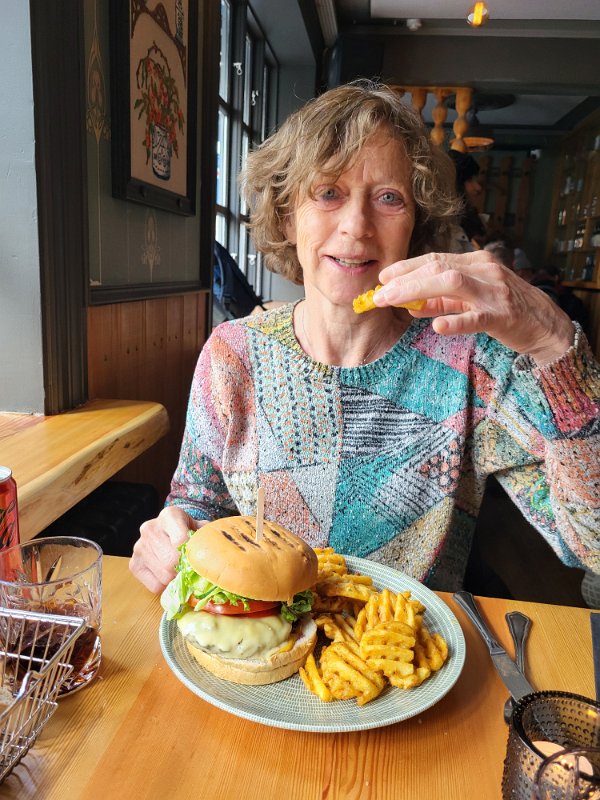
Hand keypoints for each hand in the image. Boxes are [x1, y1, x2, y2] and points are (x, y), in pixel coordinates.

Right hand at [129, 506, 206, 592]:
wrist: (173, 530)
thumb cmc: (191, 531)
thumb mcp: (203, 529)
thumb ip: (209, 540)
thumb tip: (217, 561)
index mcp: (170, 515)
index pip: (182, 541)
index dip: (194, 556)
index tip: (201, 560)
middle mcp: (150, 528)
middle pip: (171, 561)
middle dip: (185, 570)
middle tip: (194, 571)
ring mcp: (139, 546)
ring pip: (163, 576)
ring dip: (177, 579)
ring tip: (182, 571)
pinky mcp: (134, 564)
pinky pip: (154, 586)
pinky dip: (166, 586)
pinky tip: (170, 575)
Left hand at [374, 251, 574, 365]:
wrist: (545, 325)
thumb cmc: (505, 310)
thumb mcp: (471, 300)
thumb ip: (442, 302)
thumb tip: (409, 305)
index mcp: (476, 263)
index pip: (434, 259)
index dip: (406, 267)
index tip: (382, 277)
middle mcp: (485, 271)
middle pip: (438, 268)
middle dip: (404, 280)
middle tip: (379, 294)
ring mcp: (494, 292)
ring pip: (452, 284)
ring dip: (418, 291)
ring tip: (393, 302)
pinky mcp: (503, 316)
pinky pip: (476, 318)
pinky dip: (455, 321)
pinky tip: (437, 326)